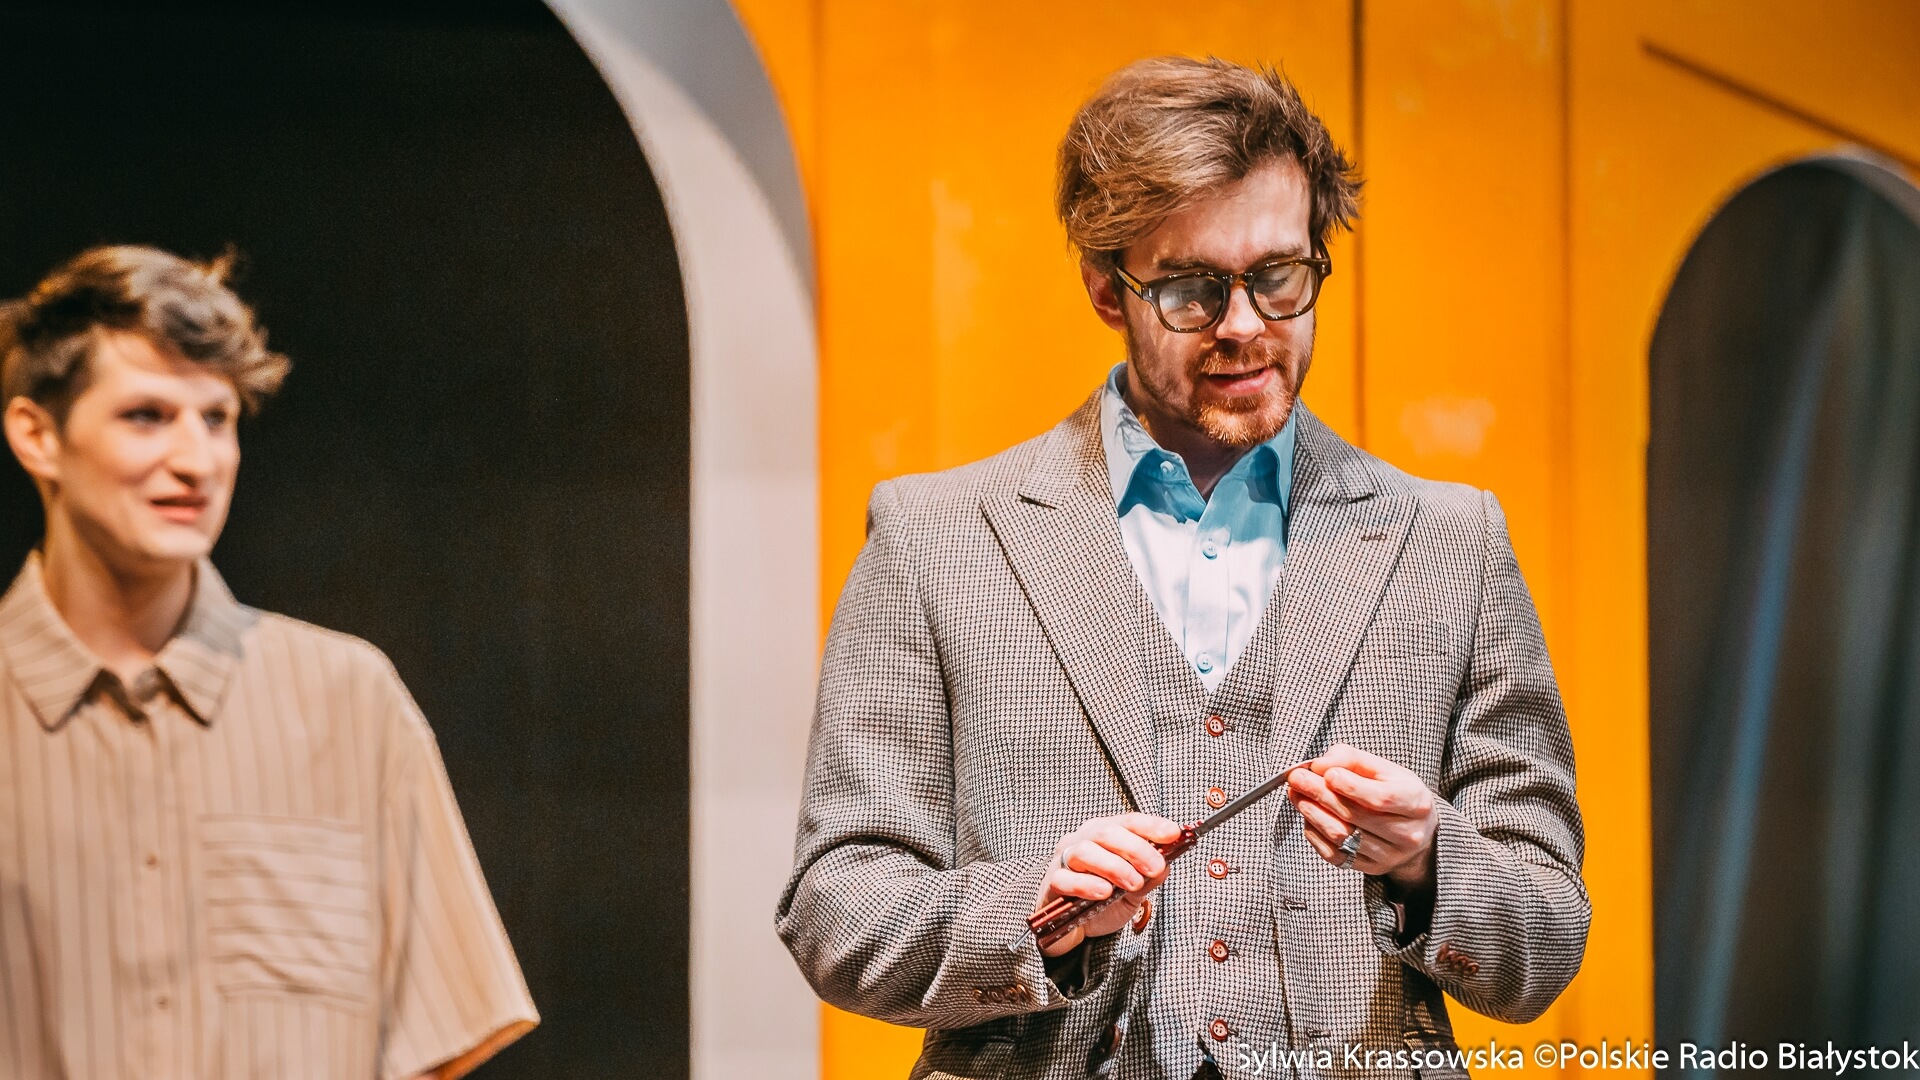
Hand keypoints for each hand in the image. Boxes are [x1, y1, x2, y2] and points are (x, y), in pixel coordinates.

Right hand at [1033, 812, 1181, 955]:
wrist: (1073, 927)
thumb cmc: (1102, 901)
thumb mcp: (1134, 890)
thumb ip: (1149, 877)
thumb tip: (1166, 864)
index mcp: (1105, 835)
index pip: (1129, 822)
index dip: (1151, 826)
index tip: (1172, 834)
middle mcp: (1082, 841)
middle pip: (1106, 832)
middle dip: (1135, 848)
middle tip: (1154, 867)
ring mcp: (1064, 861)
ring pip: (1084, 851)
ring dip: (1114, 866)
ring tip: (1133, 883)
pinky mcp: (1052, 883)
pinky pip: (1065, 879)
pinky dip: (1086, 884)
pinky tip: (1103, 893)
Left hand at [1286, 744, 1437, 891]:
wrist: (1416, 830)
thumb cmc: (1396, 792)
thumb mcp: (1384, 768)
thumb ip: (1352, 759)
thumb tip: (1320, 765)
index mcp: (1416, 803)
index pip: (1381, 798)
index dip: (1349, 786)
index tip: (1325, 772)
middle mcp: (1407, 834)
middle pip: (1356, 816)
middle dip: (1321, 794)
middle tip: (1297, 778)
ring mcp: (1389, 855)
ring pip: (1343, 836)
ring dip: (1313, 814)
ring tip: (1298, 795)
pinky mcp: (1371, 868)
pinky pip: (1335, 855)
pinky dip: (1315, 835)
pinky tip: (1309, 817)